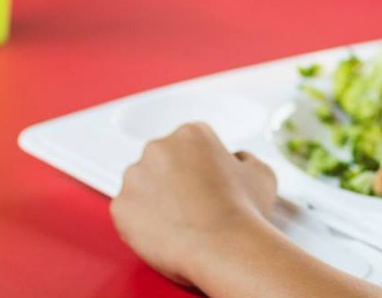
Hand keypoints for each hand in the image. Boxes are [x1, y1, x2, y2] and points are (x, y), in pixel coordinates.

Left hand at [111, 123, 278, 287]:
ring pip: (141, 184)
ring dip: (155, 198)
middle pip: (161, 159)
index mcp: (191, 133)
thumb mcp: (261, 172)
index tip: (205, 182)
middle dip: (173, 178)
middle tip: (193, 202)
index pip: (189, 143)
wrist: (224, 246)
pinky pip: (127, 211)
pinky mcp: (120, 206)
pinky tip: (165, 230)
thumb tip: (236, 162)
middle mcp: (159, 148)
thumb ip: (243, 159)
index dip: (200, 165)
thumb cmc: (242, 212)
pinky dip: (141, 222)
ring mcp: (135, 177)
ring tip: (181, 220)